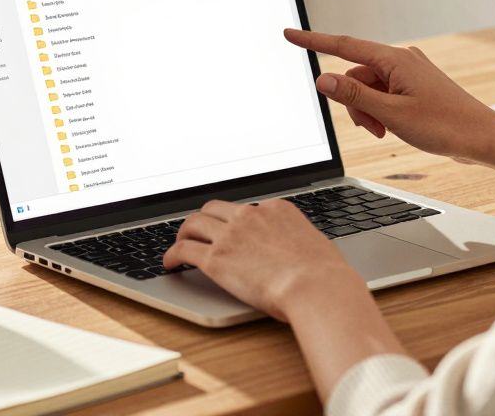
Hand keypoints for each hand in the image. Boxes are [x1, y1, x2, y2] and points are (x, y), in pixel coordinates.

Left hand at [162, 199, 363, 320]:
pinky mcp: (216, 259)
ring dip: (183, 233)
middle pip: (214, 209)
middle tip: (197, 231)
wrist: (316, 287)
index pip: (246, 209)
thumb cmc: (325, 275)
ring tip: (179, 245)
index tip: (230, 229)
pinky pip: (184, 250)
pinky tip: (169, 263)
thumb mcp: (316, 246)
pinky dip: (171, 254)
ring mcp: (231, 235)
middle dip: (204, 219)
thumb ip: (300, 242)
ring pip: (194, 223)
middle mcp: (250, 215)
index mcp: (276, 209)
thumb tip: (300, 252)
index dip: (234, 220)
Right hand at [284, 29, 494, 163]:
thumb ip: (354, 96)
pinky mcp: (414, 87)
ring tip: (386, 131)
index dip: (313, 42)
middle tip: (373, 128)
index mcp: (395, 60)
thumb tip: (324, 79)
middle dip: (354, 103)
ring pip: (367, 89)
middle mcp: (401, 61)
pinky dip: (380, 112)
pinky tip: (393, 127)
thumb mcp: (390, 114)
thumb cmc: (444, 126)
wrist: (482, 138)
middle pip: (355, 76)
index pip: (343, 46)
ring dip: (368, 111)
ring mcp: (408, 73)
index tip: (290, 34)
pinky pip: (383, 94)